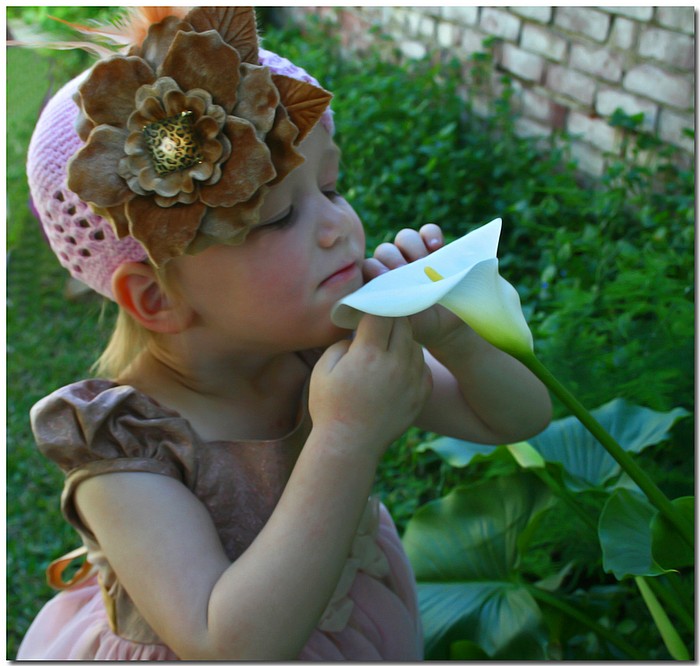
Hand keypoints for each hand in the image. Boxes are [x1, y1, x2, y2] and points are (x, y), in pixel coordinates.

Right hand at [309, 315, 431, 458]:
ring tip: (385, 350)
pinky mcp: (422, 394)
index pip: (382, 313)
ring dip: (402, 340)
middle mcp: (395, 363)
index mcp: (368, 354)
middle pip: (403, 324)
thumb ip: (342, 342)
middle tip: (379, 325)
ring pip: (415, 344)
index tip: (368, 309)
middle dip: (391, 319)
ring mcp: (412, 380)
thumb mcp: (323, 368)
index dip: (374, 307)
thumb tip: (358, 332)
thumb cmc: (330, 407)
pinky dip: (412, 362)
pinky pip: (422, 365)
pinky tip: (396, 370)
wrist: (350, 445)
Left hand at [363, 224, 463, 347]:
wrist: (443, 326)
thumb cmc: (416, 327)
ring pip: (405, 237)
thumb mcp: (396, 323)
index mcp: (379, 281)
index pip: (369, 265)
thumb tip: (369, 303)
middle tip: (406, 273)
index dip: (376, 270)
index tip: (386, 280)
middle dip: (395, 259)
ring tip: (423, 261)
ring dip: (412, 247)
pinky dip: (431, 234)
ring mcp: (414, 256)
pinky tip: (437, 247)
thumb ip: (383, 309)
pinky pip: (428, 231)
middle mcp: (394, 265)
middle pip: (386, 250)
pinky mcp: (435, 250)